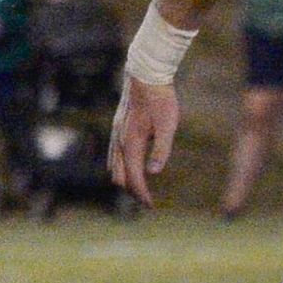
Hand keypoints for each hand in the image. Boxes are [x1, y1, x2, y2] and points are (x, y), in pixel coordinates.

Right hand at [111, 78, 182, 202]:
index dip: (141, 194)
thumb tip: (154, 172)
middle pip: (120, 176)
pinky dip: (121, 168)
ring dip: (125, 180)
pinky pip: (114, 156)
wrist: (145, 77)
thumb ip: (161, 148)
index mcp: (131, 143)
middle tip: (147, 201)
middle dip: (132, 190)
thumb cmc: (161, 100)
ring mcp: (115, 134)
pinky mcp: (117, 128)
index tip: (151, 206)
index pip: (134, 177)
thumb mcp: (168, 124)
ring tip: (140, 189)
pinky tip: (131, 167)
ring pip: (114, 167)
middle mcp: (119, 142)